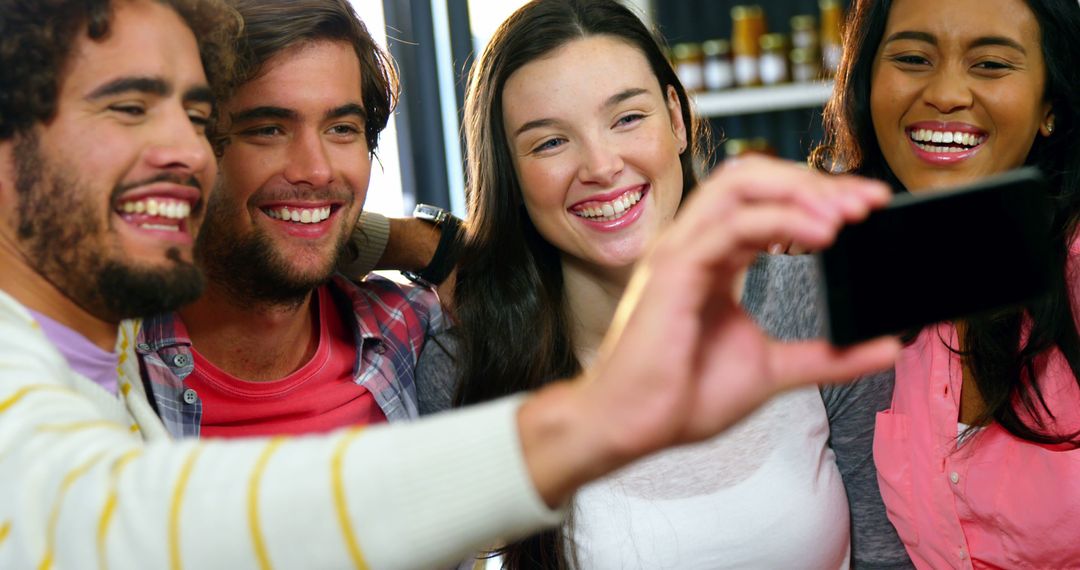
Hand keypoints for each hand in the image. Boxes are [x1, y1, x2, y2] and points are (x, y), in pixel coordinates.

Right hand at [519, 157, 898, 504]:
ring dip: (799, 190)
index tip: (869, 207)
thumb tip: (888, 347)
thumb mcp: (772, 370)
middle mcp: (695, 244)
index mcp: (715, 259)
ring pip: (738, 185)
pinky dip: (780, 221)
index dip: (819, 195)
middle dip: (814, 180)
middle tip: (867, 201)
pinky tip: (819, 235)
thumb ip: (828, 356)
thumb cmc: (681, 396)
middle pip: (753, 176)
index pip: (767, 201)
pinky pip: (731, 226)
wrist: (631, 427)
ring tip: (847, 212)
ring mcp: (680, 252)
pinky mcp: (673, 270)